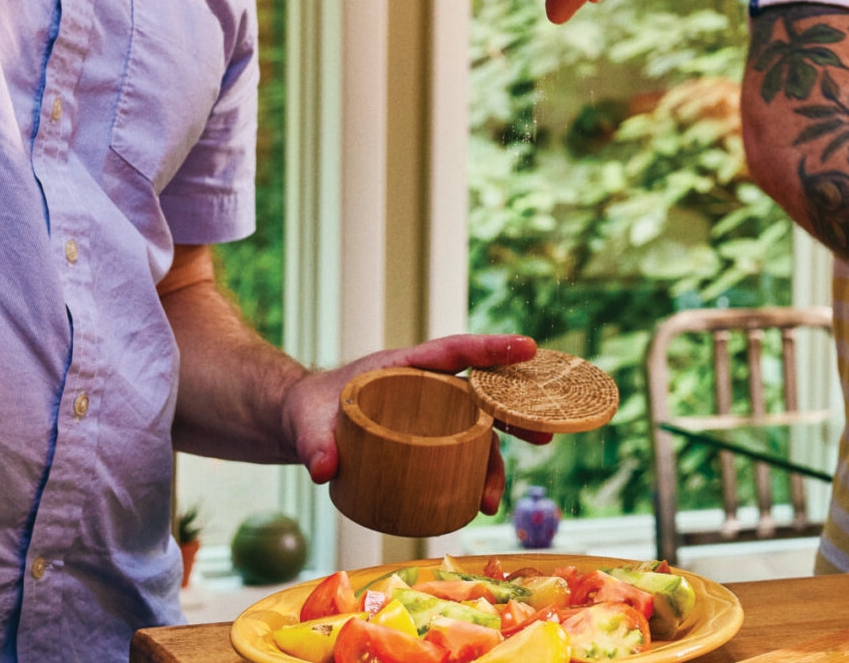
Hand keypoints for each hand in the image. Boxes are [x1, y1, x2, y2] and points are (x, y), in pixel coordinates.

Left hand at [283, 333, 555, 514]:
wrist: (303, 424)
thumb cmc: (310, 411)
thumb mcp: (307, 423)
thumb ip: (314, 442)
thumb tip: (324, 470)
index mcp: (404, 365)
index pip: (454, 351)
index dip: (492, 348)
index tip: (527, 347)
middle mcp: (425, 386)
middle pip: (480, 393)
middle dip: (515, 411)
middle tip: (544, 434)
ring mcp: (429, 413)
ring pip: (475, 430)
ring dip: (493, 461)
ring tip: (491, 500)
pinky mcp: (427, 439)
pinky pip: (460, 451)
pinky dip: (474, 474)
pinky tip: (478, 502)